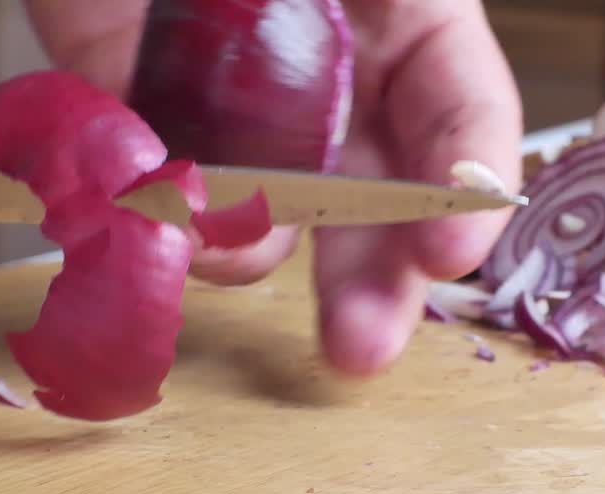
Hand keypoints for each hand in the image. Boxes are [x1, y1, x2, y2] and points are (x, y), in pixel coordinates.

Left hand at [25, 0, 522, 374]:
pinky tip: (150, 222)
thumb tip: (375, 137)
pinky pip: (157, 188)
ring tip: (220, 240)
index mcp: (406, 21)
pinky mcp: (140, 116)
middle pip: (376, 206)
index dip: (464, 195)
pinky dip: (155, 218)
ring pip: (268, 217)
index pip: (463, 122)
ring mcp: (236, 109)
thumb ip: (399, 15)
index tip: (446, 253)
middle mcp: (332, 83)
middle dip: (373, 285)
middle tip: (360, 349)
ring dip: (255, 248)